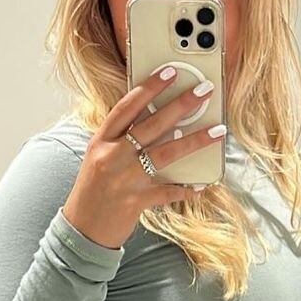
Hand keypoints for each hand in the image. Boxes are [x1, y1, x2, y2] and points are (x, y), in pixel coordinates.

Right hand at [61, 67, 225, 249]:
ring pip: (166, 154)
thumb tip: (164, 122)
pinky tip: (202, 185)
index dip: (148, 87)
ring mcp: (124, 179)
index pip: (126, 107)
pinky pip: (168, 192)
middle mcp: (111, 156)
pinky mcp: (135, 201)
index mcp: (101, 141)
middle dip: (181, 106)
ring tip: (218, 131)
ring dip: (195, 141)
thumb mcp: (101, 157)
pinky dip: (186, 189)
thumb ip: (123, 139)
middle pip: (151, 125)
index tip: (169, 71)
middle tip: (204, 91)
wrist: (81, 228)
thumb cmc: (94, 189)